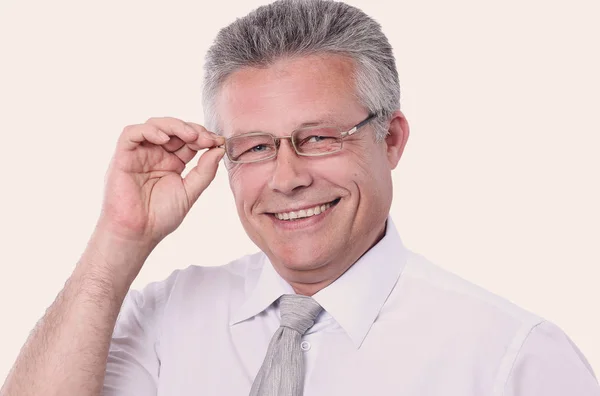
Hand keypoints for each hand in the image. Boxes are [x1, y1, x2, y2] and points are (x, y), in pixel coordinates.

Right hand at [96, 117, 224, 247]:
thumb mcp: (190, 192)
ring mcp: (140, 154)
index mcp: (173, 162)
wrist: (138, 234)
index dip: (204, 137)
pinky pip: (131, 134)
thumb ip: (205, 171)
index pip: (189, 140)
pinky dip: (148, 130)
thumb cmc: (161, 216)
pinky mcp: (123, 156)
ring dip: (174, 125)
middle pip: (174, 128)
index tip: (218, 142)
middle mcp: (157, 154)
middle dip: (193, 129)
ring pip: (155, 125)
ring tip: (190, 136)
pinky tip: (163, 138)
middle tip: (206, 139)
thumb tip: (219, 148)